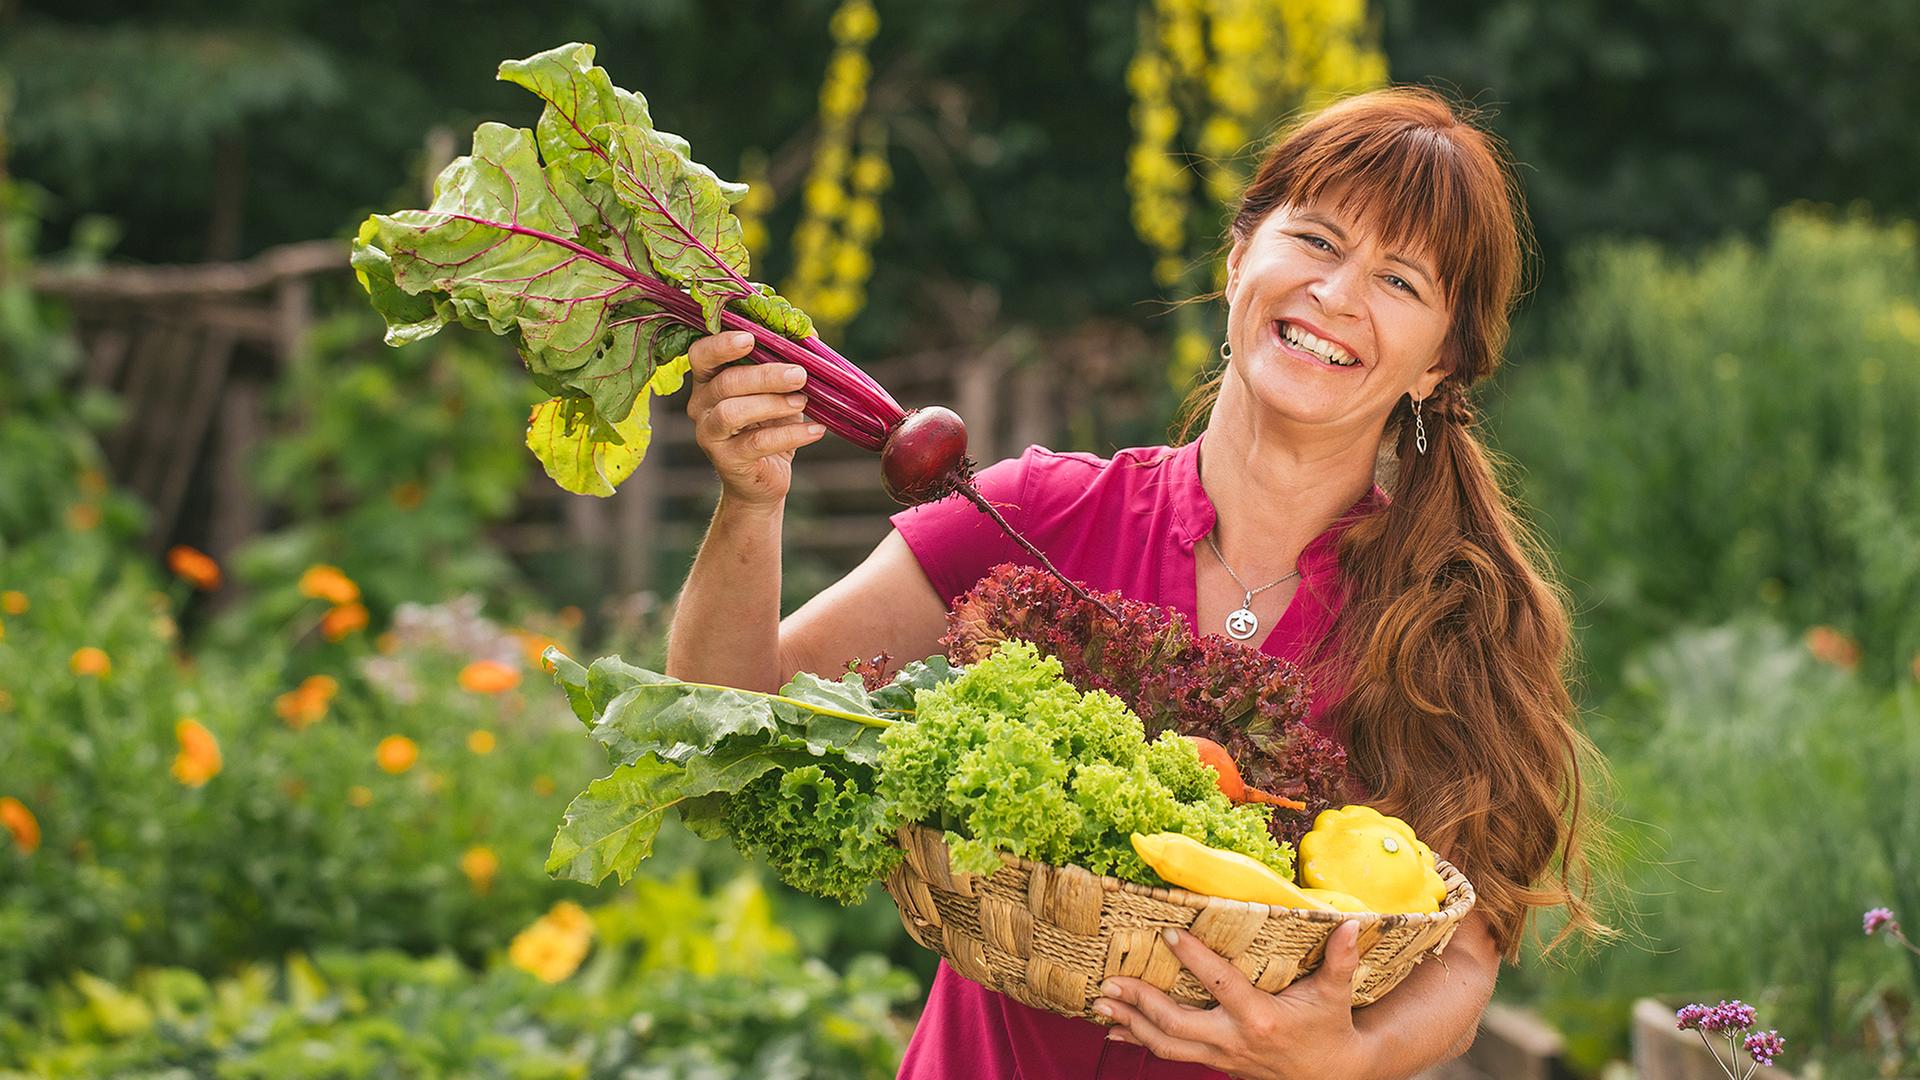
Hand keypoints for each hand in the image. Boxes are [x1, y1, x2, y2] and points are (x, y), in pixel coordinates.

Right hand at [685, 331, 825, 507]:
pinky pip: (757, 443)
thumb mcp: (778, 392)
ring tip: (802, 401)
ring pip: (733, 412)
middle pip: (726, 382)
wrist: (763, 479)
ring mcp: (709, 433)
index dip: (722, 344)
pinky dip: (791, 435)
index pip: (702, 354)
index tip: (751, 338)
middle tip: (799, 374)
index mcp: (709, 380)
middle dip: (765, 375)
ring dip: (773, 404)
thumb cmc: (770, 426)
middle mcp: (701, 405)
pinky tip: (816, 430)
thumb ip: (787, 363)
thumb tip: (811, 335)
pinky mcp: (727, 460)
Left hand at [1094, 921, 1373, 1079]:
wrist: (1332, 1076)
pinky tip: (1114, 1030)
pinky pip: (1171, 1054)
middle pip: (1177, 1024)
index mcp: (1260, 1019)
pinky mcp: (1216, 1064)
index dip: (1194, 959)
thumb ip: (1341, 960)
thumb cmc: (1331, 1028)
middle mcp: (1234, 1041)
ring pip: (1166, 1045)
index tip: (1169, 933)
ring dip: (1130, 1024)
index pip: (1220, 984)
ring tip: (1100, 1003)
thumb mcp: (1336, 995)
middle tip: (1111, 981)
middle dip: (1140, 1003)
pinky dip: (1139, 1041)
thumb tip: (1353, 924)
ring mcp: (1221, 1057)